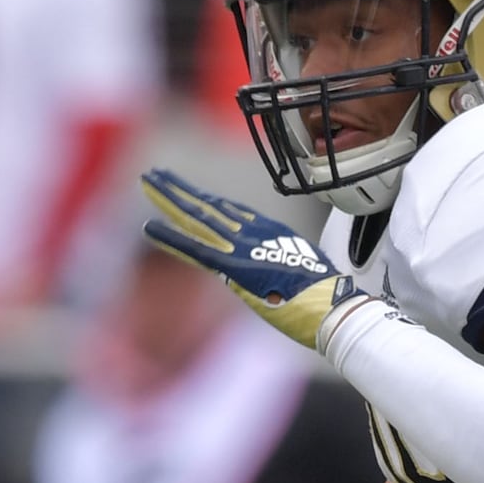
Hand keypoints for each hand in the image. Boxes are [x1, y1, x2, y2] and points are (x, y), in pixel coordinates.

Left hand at [141, 168, 361, 351]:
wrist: (335, 309)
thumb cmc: (325, 302)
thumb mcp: (303, 278)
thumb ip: (284, 272)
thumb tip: (280, 280)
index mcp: (272, 235)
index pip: (232, 213)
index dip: (208, 200)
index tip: (190, 191)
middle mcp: (255, 234)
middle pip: (210, 207)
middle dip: (182, 189)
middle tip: (156, 173)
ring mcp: (243, 247)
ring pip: (198, 218)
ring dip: (170, 199)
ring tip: (149, 181)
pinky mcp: (234, 266)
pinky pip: (195, 248)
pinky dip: (170, 237)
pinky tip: (148, 225)